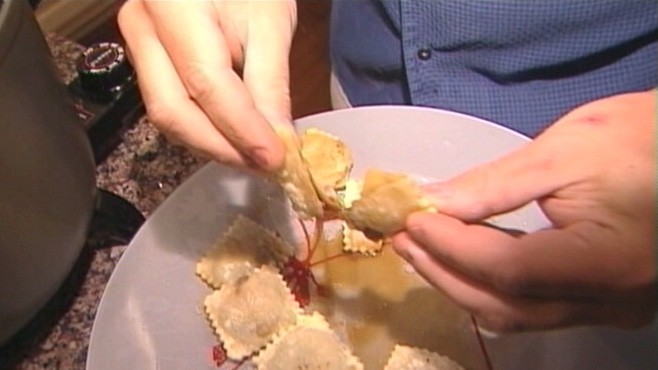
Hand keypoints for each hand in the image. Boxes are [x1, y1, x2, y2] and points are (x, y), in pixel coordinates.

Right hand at [118, 0, 296, 170]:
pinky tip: (234, 137)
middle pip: (173, 110)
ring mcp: (137, 45)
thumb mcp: (270, 23)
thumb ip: (270, 85)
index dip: (242, 129)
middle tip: (265, 165)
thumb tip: (277, 141)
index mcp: (172, 5)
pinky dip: (204, 128)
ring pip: (167, 115)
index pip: (206, 84)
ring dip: (213, 144)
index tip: (276, 157)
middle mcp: (142, 27)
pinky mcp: (146, 61)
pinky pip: (170, 105)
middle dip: (222, 147)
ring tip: (254, 155)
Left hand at [392, 90, 656, 331]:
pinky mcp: (602, 302)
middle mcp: (610, 302)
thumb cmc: (636, 138)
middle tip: (401, 237)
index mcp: (608, 261)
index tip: (409, 220)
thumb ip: (494, 185)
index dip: (452, 247)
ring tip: (419, 247)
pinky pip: (532, 306)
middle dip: (444, 271)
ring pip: (515, 314)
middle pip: (505, 305)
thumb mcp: (562, 152)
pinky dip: (489, 284)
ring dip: (460, 282)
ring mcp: (609, 309)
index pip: (509, 269)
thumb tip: (430, 202)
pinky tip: (460, 256)